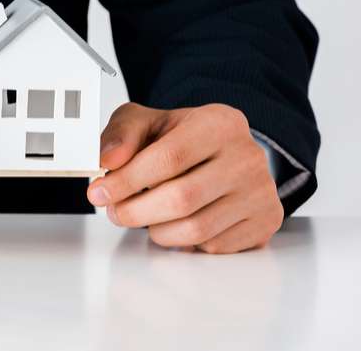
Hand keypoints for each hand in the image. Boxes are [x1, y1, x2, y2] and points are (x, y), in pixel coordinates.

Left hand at [86, 102, 281, 253]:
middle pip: (182, 198)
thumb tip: (107, 160)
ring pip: (197, 229)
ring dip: (157, 230)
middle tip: (115, 211)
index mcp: (219, 123)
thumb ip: (121, 135)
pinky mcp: (266, 221)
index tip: (100, 192)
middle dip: (136, 211)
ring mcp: (261, 192)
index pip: (168, 157)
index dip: (127, 180)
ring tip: (141, 217)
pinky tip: (175, 223)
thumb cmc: (181, 137)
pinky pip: (215, 245)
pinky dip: (185, 241)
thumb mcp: (147, 122)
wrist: (224, 151)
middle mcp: (247, 156)